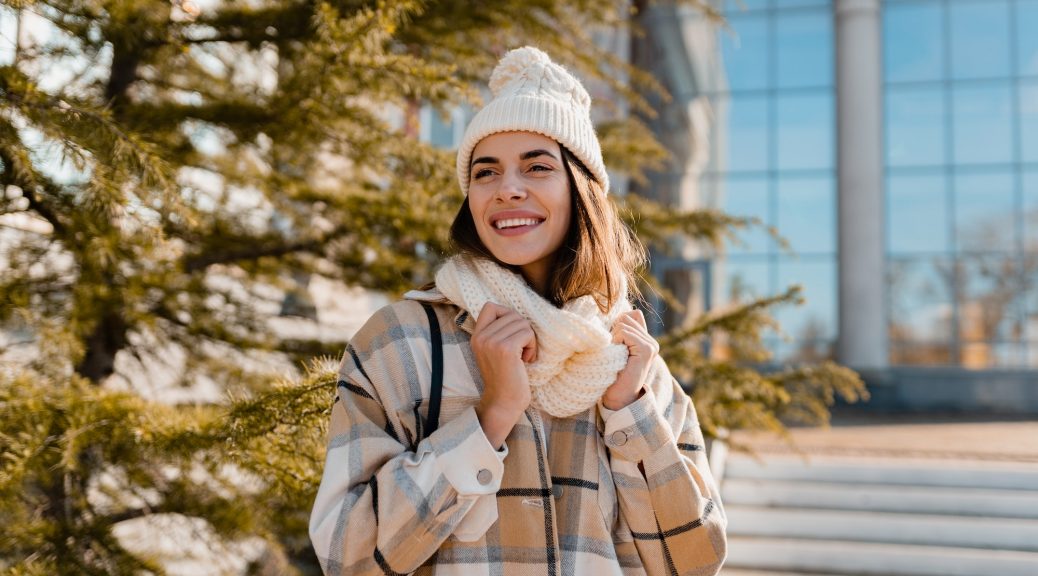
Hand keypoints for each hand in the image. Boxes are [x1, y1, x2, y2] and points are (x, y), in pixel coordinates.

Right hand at [470, 302, 535, 447]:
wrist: (503, 402)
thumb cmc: (505, 377)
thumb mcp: (493, 351)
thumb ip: (498, 332)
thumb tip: (516, 314)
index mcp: (476, 336)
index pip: (490, 306)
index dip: (507, 315)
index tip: (512, 334)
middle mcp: (481, 337)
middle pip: (512, 314)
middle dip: (522, 331)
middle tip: (521, 350)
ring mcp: (492, 342)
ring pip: (522, 323)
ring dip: (529, 339)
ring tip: (523, 357)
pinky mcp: (506, 349)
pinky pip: (527, 334)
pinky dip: (532, 346)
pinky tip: (526, 361)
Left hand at [601, 309, 657, 410]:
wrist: (618, 397)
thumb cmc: (612, 373)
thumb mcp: (616, 348)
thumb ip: (620, 332)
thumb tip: (617, 313)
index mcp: (645, 340)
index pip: (631, 314)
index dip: (617, 325)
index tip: (614, 344)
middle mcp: (651, 341)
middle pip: (626, 317)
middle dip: (613, 331)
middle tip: (614, 352)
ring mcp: (651, 345)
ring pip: (624, 323)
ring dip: (613, 338)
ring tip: (616, 355)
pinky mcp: (647, 349)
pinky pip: (624, 332)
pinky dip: (616, 341)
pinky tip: (618, 356)